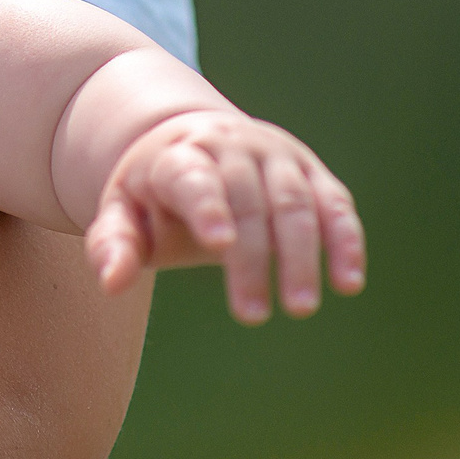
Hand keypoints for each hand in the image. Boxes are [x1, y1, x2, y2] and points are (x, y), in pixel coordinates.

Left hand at [86, 109, 365, 323]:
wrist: (194, 142)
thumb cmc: (155, 194)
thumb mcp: (122, 211)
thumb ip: (113, 244)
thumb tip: (111, 283)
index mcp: (179, 154)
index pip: (193, 178)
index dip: (207, 206)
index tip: (219, 244)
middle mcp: (231, 145)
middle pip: (246, 201)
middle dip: (252, 258)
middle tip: (252, 315)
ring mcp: (276, 155)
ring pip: (294, 203)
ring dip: (302, 256)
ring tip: (300, 307)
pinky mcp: (312, 172)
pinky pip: (334, 205)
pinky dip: (346, 241)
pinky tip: (348, 283)